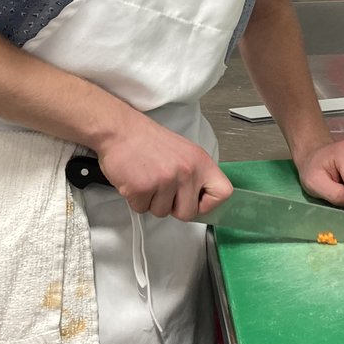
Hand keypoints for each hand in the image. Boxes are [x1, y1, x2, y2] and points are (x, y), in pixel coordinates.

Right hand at [96, 116, 231, 220]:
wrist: (120, 130)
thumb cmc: (148, 141)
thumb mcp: (184, 152)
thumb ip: (194, 174)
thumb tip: (199, 199)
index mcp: (200, 162)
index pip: (223, 193)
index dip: (209, 204)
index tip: (196, 201)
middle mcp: (186, 172)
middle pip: (188, 213)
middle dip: (174, 207)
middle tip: (163, 190)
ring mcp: (165, 181)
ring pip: (162, 212)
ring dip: (152, 201)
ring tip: (147, 178)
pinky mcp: (143, 189)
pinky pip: (142, 209)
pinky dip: (136, 199)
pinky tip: (135, 180)